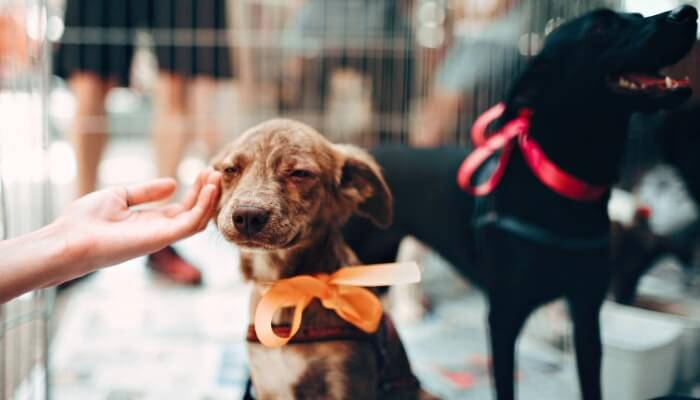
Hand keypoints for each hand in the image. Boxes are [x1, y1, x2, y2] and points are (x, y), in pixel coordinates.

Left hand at [57, 168, 220, 276]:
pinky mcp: (161, 238)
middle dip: (207, 192)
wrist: (70, 239)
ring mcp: (162, 236)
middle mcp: (159, 231)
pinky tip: (209, 189)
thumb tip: (173, 184)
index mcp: (150, 222)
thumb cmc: (86, 220)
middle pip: (194, 213)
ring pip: (198, 219)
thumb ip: (146, 191)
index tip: (204, 171)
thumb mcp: (119, 196)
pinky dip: (203, 206)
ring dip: (210, 198)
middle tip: (215, 171)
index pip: (182, 208)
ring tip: (216, 176)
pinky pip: (191, 223)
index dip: (196, 190)